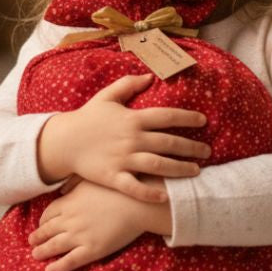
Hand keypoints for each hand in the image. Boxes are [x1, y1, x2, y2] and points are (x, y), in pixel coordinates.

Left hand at [28, 179, 148, 270]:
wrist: (138, 203)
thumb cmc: (118, 189)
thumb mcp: (92, 180)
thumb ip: (74, 184)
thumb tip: (62, 190)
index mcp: (69, 202)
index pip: (47, 214)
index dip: (42, 221)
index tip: (41, 225)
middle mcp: (70, 220)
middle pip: (46, 230)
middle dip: (37, 237)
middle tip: (31, 242)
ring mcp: (79, 236)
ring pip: (53, 247)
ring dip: (41, 252)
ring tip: (35, 255)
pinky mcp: (92, 250)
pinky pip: (69, 261)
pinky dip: (57, 267)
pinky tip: (49, 270)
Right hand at [36, 72, 210, 201]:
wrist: (63, 141)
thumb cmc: (87, 118)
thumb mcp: (107, 96)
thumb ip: (128, 84)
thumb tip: (150, 75)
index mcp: (133, 118)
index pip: (167, 116)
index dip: (188, 118)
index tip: (204, 121)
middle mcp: (131, 138)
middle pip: (169, 142)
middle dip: (192, 147)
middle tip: (208, 152)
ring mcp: (122, 158)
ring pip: (158, 165)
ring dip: (180, 168)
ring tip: (196, 171)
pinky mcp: (113, 177)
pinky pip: (135, 187)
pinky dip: (150, 192)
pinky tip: (166, 195)